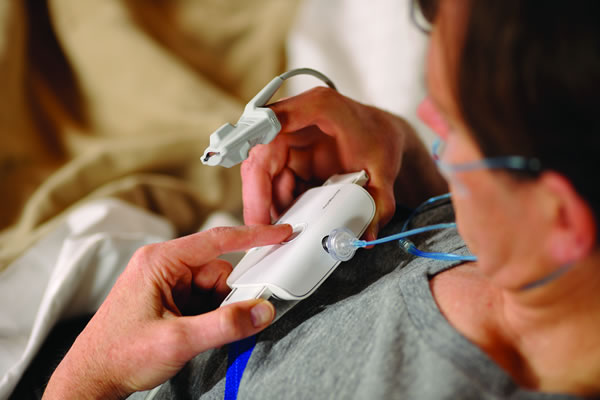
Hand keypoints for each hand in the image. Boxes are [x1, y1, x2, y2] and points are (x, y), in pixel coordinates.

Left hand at [43, 224, 291, 399]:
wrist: (92, 379)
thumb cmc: (119, 355)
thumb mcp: (177, 341)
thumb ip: (224, 325)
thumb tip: (261, 310)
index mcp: (160, 261)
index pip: (217, 240)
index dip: (254, 236)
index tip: (280, 233)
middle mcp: (163, 266)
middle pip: (218, 271)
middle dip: (228, 298)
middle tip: (227, 322)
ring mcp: (165, 283)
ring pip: (213, 288)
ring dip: (217, 311)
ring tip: (196, 335)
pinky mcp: (168, 300)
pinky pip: (203, 300)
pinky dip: (209, 317)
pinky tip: (193, 334)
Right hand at [241, 87, 438, 240]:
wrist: (381, 133)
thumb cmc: (380, 138)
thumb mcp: (384, 169)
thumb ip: (379, 201)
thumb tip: (368, 236)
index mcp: (319, 107)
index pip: (274, 123)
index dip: (258, 156)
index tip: (255, 185)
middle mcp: (295, 118)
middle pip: (260, 156)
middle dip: (256, 196)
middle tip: (262, 228)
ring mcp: (287, 138)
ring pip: (260, 174)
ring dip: (266, 204)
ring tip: (281, 232)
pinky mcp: (286, 156)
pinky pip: (271, 182)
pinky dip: (276, 204)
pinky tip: (288, 221)